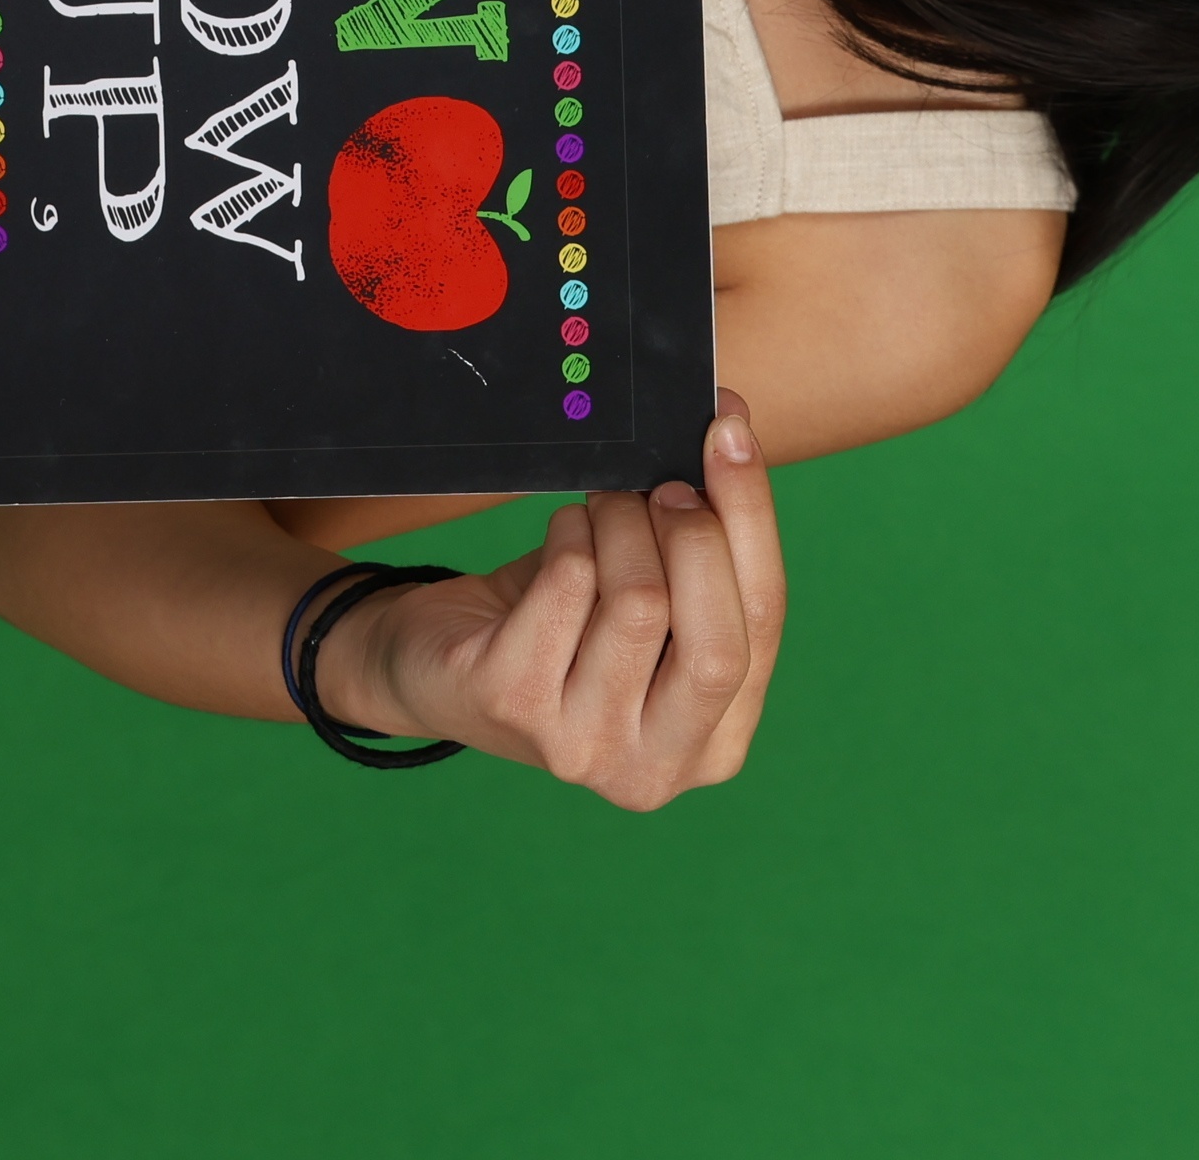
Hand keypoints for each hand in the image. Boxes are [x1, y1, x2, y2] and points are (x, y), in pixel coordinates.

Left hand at [335, 391, 782, 810]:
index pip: (764, 624)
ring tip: (598, 513)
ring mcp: (581, 747)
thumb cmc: (566, 627)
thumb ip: (708, 552)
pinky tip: (556, 540)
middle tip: (658, 484)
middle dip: (693, 533)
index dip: (752, 519)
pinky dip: (568, 533)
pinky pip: (568, 581)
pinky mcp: (513, 702)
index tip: (732, 430)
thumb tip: (731, 441)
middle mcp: (656, 768)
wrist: (434, 667)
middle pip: (715, 639)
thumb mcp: (657, 604)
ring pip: (640, 601)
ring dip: (619, 523)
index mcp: (715, 744)